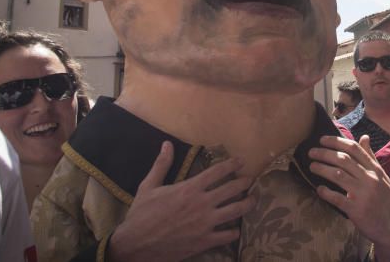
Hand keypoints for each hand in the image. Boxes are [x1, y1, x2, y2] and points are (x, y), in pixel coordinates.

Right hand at [108, 141, 255, 261]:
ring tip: (253, 199)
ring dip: (248, 203)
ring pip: (236, 211)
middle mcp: (202, 204)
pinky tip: (237, 230)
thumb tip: (167, 144)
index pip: (217, 172)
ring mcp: (205, 223)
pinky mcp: (204, 241)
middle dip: (245, 182)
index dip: (232, 164)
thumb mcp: (149, 186)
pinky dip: (234, 232)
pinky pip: (227, 236)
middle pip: (232, 189)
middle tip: (251, 179)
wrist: (135, 245)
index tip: (241, 161)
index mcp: (190, 188)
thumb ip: (161, 165)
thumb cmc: (141, 215)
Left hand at [309, 135, 389, 261]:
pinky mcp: (356, 209)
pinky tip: (319, 189)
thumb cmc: (384, 199)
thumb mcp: (381, 176)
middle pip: (343, 159)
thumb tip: (364, 137)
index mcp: (375, 169)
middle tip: (311, 152)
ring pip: (338, 175)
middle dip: (324, 153)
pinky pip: (337, 198)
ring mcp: (362, 194)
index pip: (354, 149)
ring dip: (322, 169)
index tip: (322, 139)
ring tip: (312, 166)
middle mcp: (369, 178)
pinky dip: (326, 192)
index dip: (336, 142)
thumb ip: (371, 157)